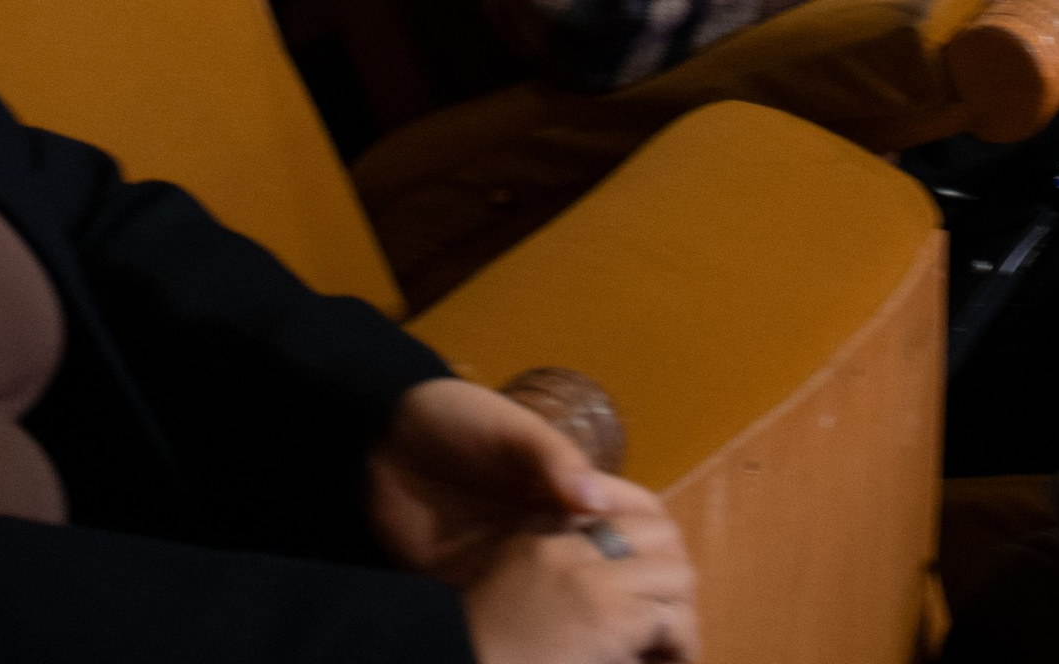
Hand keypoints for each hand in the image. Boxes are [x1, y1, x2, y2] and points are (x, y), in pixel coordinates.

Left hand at [370, 383, 696, 660]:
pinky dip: (550, 642)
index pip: (635, 521)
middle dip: (644, 603)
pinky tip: (563, 658)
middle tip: (660, 643)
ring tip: (626, 660)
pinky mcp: (485, 587)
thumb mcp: (506, 429)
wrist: (381, 443)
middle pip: (616, 571)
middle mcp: (554, 528)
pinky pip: (527, 620)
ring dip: (602, 629)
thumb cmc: (455, 419)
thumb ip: (550, 459)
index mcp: (569, 486)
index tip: (678, 591)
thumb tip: (594, 501)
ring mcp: (521, 562)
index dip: (662, 551)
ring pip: (578, 604)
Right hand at [463, 518, 699, 663]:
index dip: (659, 539)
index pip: (630, 509)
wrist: (463, 663)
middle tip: (674, 616)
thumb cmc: (484, 641)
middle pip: (663, 534)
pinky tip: (665, 661)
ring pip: (677, 577)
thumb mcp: (514, 577)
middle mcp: (575, 548)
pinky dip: (678, 644)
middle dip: (677, 575)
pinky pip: (670, 622)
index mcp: (550, 533)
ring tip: (674, 647)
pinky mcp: (609, 620)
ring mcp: (594, 583)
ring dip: (681, 615)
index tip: (664, 575)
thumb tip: (605, 567)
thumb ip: (555, 559)